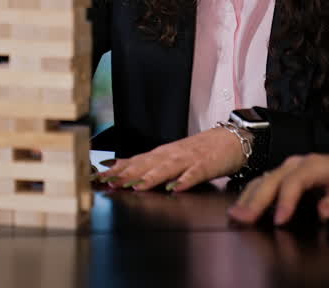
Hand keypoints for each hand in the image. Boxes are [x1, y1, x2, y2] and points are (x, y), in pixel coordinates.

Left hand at [96, 126, 244, 190]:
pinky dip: (185, 180)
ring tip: (137, 186)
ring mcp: (188, 159)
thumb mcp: (169, 155)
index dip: (116, 170)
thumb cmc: (199, 150)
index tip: (98, 178)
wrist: (230, 138)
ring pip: (167, 168)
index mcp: (160, 154)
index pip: (134, 161)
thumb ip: (147, 163)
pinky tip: (176, 188)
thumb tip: (118, 167)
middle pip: (146, 164)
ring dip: (151, 177)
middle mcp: (170, 154)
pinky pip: (195, 174)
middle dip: (127, 174)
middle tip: (110, 183)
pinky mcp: (206, 165)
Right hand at [227, 148, 328, 224]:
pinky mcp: (282, 175)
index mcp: (313, 165)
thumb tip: (323, 213)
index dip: (285, 201)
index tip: (280, 221)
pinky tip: (242, 207)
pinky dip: (251, 195)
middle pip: (271, 180)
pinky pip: (263, 183)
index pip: (294, 182)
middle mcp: (295, 164)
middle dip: (255, 200)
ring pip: (262, 181)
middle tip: (243, 218)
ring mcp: (286, 168)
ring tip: (235, 215)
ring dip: (248, 198)